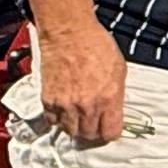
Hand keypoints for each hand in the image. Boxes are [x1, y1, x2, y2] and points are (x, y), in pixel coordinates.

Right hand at [34, 17, 128, 142]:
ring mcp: (66, 104)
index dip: (110, 131)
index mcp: (108, 99)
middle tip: (93, 120)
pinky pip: (53, 121)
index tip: (109, 127)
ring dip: (75, 125)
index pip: (110, 133)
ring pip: (70, 131)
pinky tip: (64, 108)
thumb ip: (116, 95)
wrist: (69, 32)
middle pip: (89, 135)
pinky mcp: (49, 99)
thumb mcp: (119, 69)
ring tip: (78, 114)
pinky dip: (58, 118)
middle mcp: (87, 106)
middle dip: (93, 129)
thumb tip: (114, 109)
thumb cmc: (95, 44)